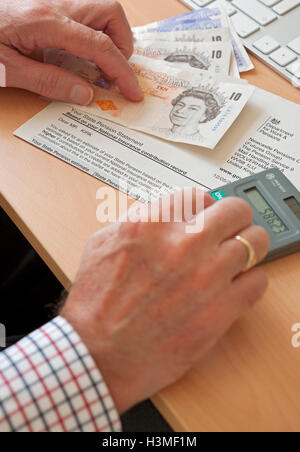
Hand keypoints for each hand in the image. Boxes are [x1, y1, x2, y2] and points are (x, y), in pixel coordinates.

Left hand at [0, 0, 142, 103]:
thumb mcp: (10, 70)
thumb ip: (50, 82)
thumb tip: (86, 94)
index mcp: (46, 23)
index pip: (99, 46)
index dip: (121, 71)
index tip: (132, 91)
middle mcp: (55, 5)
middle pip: (110, 13)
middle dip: (124, 45)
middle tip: (117, 73)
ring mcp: (53, 1)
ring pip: (101, 5)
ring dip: (113, 33)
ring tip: (106, 62)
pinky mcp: (49, 3)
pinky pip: (86, 8)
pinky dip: (98, 29)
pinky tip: (88, 50)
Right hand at [61, 190, 269, 413]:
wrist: (97, 354)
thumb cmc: (95, 304)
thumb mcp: (103, 243)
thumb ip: (140, 221)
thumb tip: (170, 215)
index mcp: (151, 225)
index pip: (198, 196)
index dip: (204, 206)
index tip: (205, 217)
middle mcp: (182, 245)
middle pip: (235, 211)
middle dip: (233, 219)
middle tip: (228, 232)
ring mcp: (206, 277)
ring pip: (255, 242)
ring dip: (246, 248)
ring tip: (234, 260)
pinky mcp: (221, 311)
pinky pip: (258, 280)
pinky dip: (249, 281)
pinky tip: (233, 288)